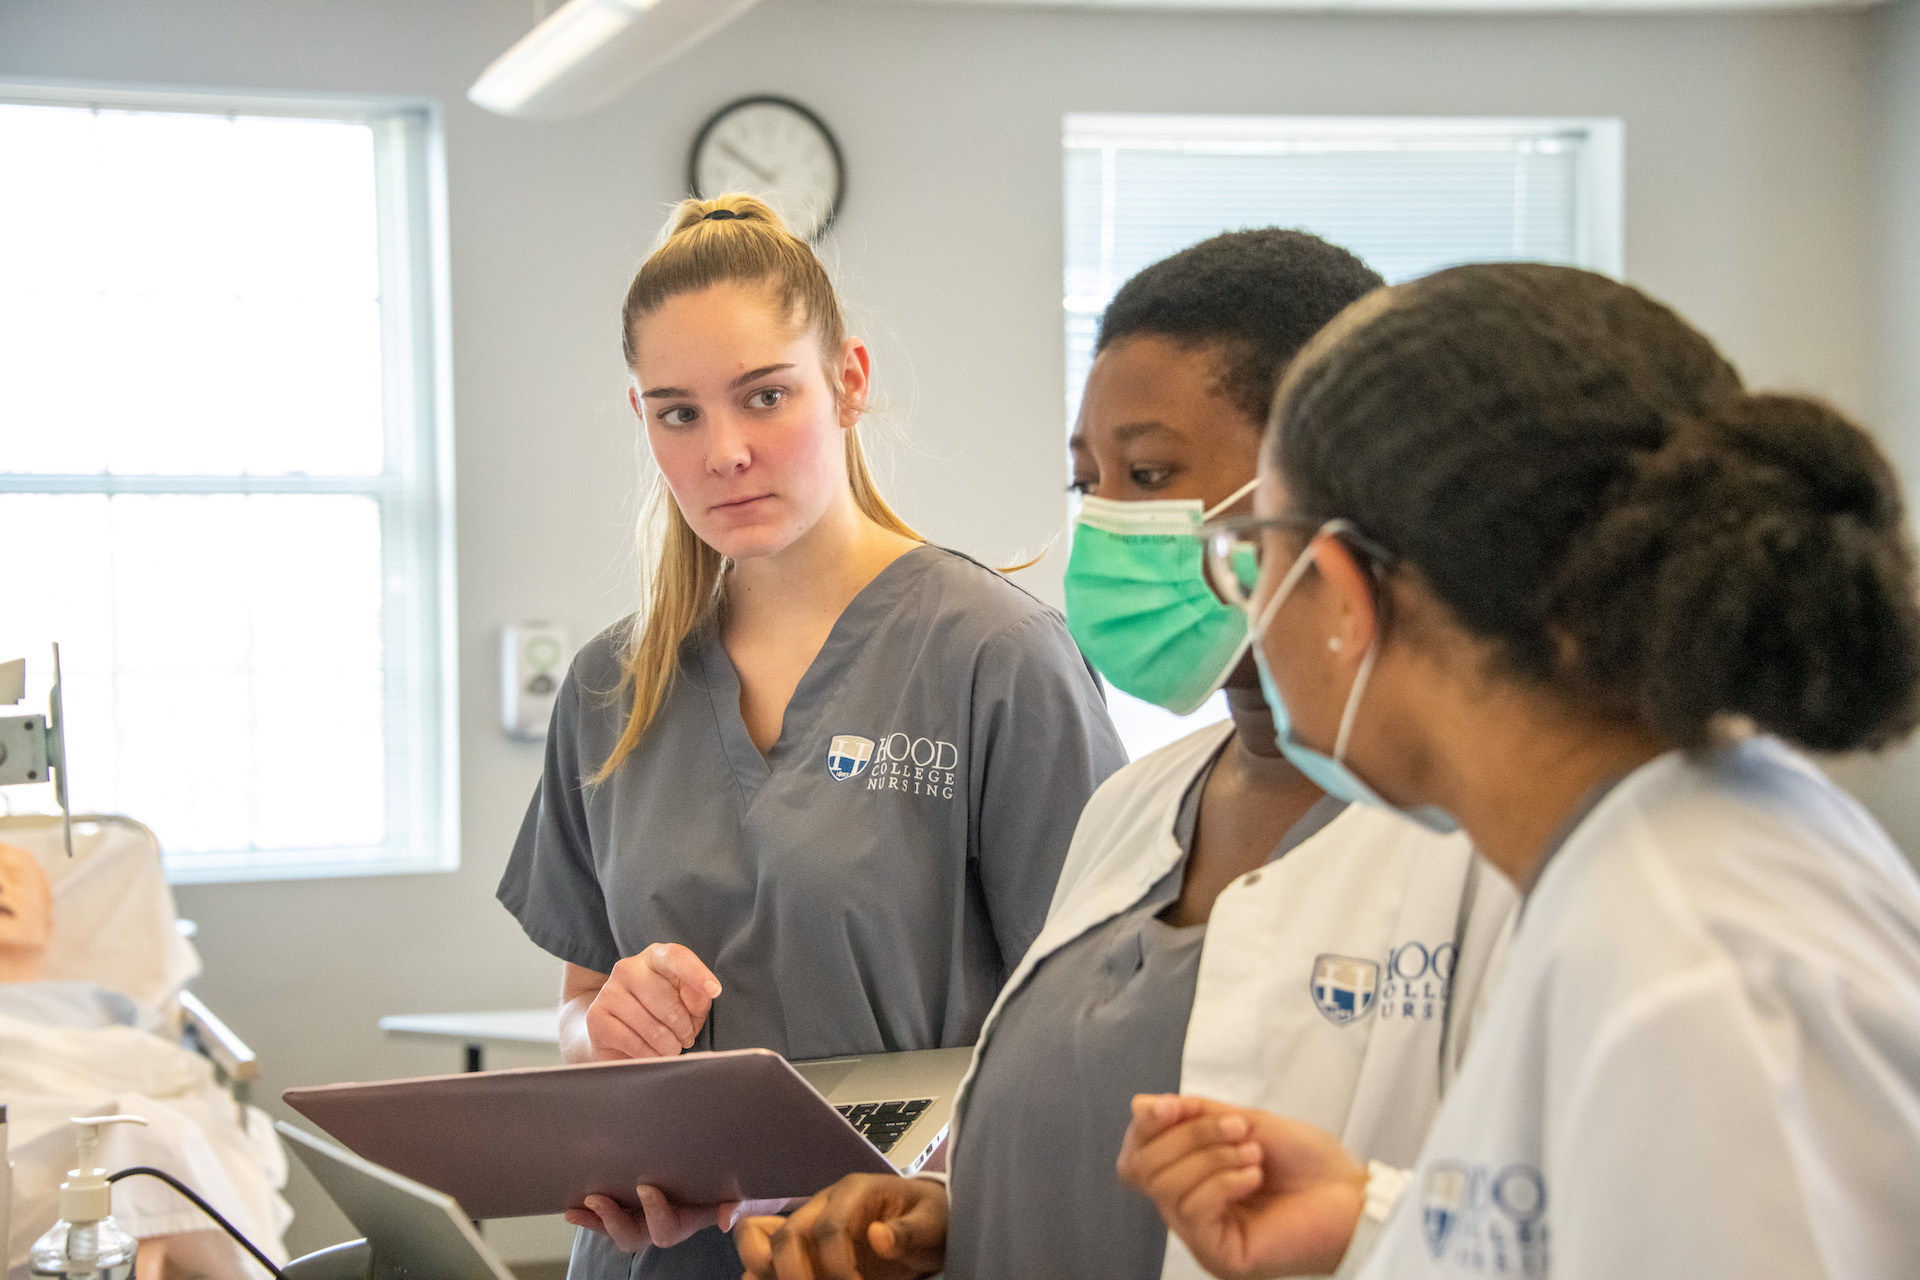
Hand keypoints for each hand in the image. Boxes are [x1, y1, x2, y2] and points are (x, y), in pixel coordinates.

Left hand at [564, 1186, 794, 1251]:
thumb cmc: (761, 1182)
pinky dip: (593, 1210)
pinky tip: (573, 1203)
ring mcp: (655, 1208)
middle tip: (598, 1199)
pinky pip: (615, 1209)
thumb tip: (727, 1219)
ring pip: (620, 1226)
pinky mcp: (645, 1193)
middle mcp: (672, 1217)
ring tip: (576, 1207)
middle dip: (614, 1222)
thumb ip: (747, 1204)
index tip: (648, 1188)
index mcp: (695, 1217)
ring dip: (596, 1219)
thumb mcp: (762, 1192)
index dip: (656, 1214)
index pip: (669, 1229)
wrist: (760, 1166)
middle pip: (637, 1234)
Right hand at [584, 944, 722, 1059]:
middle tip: (686, 1038)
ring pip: (652, 1026)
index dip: (697, 974)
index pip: (676, 957)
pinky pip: (634, 1043)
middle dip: (684, 1028)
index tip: (715, 991)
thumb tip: (706, 994)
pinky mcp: (597, 1018)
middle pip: (667, 1001)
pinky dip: (651, 1055)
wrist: (613, 1029)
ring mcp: (609, 991)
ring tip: (672, 1048)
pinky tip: (655, 1055)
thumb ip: (698, 996)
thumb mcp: (684, 1002)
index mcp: (655, 957)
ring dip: (669, 1046)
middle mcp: (628, 968)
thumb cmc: (659, 1013)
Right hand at [734, 1173, 947, 1279]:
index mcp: (855, 1192)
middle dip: (794, 1273)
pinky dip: (763, 1273)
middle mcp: (822, 1204)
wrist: (925, 1220)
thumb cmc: (928, 1218)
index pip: (831, 1228)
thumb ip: (909, 1230)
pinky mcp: (804, 1246)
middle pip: (786, 1235)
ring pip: (763, 1242)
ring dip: (768, 1273)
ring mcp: (809, 1224)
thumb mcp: (932, 1222)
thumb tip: (878, 1237)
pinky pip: (765, 1251)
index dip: (839, 1265)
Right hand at [1117, 1095, 1367, 1279]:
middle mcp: (1189, 1210)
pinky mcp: (1219, 1256)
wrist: (1353, 1194)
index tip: (1173, 1105)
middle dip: (1190, 1136)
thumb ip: (1192, 1115)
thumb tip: (1139, 1105)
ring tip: (1253, 1154)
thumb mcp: (1243, 1122)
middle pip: (1145, 1168)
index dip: (1146, 1127)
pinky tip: (1253, 1177)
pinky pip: (1194, 1211)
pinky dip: (1223, 1182)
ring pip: (1167, 1188)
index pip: (1137, 1157)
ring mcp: (1202, 1236)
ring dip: (1212, 1157)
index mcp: (1190, 1178)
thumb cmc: (1308, 1162)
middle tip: (1240, 1129)